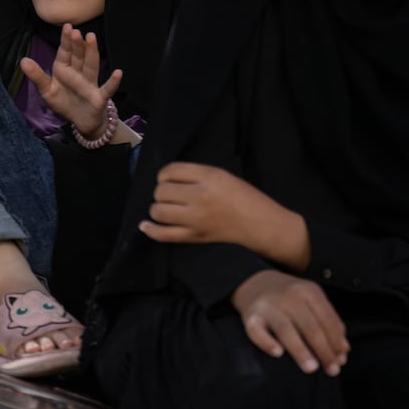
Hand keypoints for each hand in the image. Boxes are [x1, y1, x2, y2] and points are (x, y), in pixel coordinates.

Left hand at [19, 24, 120, 137]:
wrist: (80, 121)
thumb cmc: (63, 102)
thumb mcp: (46, 90)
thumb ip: (37, 76)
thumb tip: (22, 60)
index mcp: (64, 69)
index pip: (65, 52)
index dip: (66, 41)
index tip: (67, 27)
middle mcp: (78, 73)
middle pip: (78, 56)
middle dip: (77, 44)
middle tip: (77, 31)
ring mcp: (90, 83)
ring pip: (91, 66)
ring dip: (92, 52)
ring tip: (91, 38)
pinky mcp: (99, 97)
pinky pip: (107, 89)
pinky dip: (113, 82)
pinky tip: (118, 73)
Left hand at [140, 162, 305, 266]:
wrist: (264, 226)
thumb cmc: (246, 198)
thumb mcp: (224, 176)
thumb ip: (196, 175)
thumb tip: (166, 179)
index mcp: (210, 177)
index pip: (170, 171)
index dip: (165, 175)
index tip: (169, 180)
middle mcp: (200, 196)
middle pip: (161, 191)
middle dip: (162, 192)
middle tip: (172, 196)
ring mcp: (197, 219)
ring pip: (158, 211)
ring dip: (158, 209)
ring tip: (166, 209)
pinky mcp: (196, 237)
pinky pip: (164, 235)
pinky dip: (150, 229)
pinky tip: (145, 225)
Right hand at [231, 269, 347, 375]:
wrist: (254, 282)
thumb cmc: (290, 297)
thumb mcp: (311, 300)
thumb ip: (328, 322)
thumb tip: (343, 352)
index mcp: (308, 291)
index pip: (328, 320)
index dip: (336, 342)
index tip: (341, 360)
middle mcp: (288, 296)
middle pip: (310, 327)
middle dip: (324, 351)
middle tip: (331, 370)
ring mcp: (268, 305)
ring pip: (286, 330)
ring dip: (301, 351)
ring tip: (311, 368)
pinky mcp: (250, 315)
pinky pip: (256, 331)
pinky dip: (266, 342)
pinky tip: (278, 353)